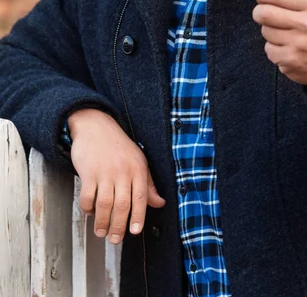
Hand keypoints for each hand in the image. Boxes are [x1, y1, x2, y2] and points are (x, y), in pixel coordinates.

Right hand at [69, 109, 165, 243]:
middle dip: (119, 226)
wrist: (95, 126)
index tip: (136, 232)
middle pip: (122, 205)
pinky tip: (90, 212)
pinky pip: (88, 197)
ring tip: (101, 232)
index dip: (139, 217)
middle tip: (115, 239)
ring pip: (105, 204)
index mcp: (138, 169)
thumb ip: (148, 183)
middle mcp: (122, 171)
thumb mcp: (138, 160)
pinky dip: (88, 208)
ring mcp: (105, 172)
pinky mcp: (88, 172)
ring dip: (102, 222)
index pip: (141, 197)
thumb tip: (159, 203)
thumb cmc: (118, 145)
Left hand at [253, 0, 306, 99]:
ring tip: (281, 27)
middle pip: (263, 13)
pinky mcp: (290, 62)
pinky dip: (274, 48)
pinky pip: (269, 50)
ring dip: (269, 29)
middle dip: (261, 10)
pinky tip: (286, 44)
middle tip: (266, 10)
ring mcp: (298, 45)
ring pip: (265, 31)